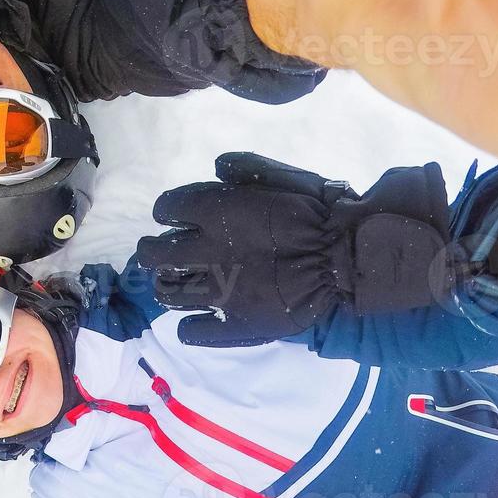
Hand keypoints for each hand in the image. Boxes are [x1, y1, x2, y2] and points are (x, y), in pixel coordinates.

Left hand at [135, 153, 463, 346]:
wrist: (347, 259)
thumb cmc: (319, 213)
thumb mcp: (282, 176)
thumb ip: (245, 169)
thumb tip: (217, 166)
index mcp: (213, 212)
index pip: (168, 207)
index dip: (166, 210)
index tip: (169, 214)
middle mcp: (206, 251)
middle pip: (156, 253)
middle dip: (149, 251)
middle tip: (152, 252)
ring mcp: (219, 292)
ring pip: (170, 293)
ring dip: (164, 287)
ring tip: (168, 285)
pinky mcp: (236, 325)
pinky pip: (197, 331)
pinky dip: (189, 328)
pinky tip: (191, 324)